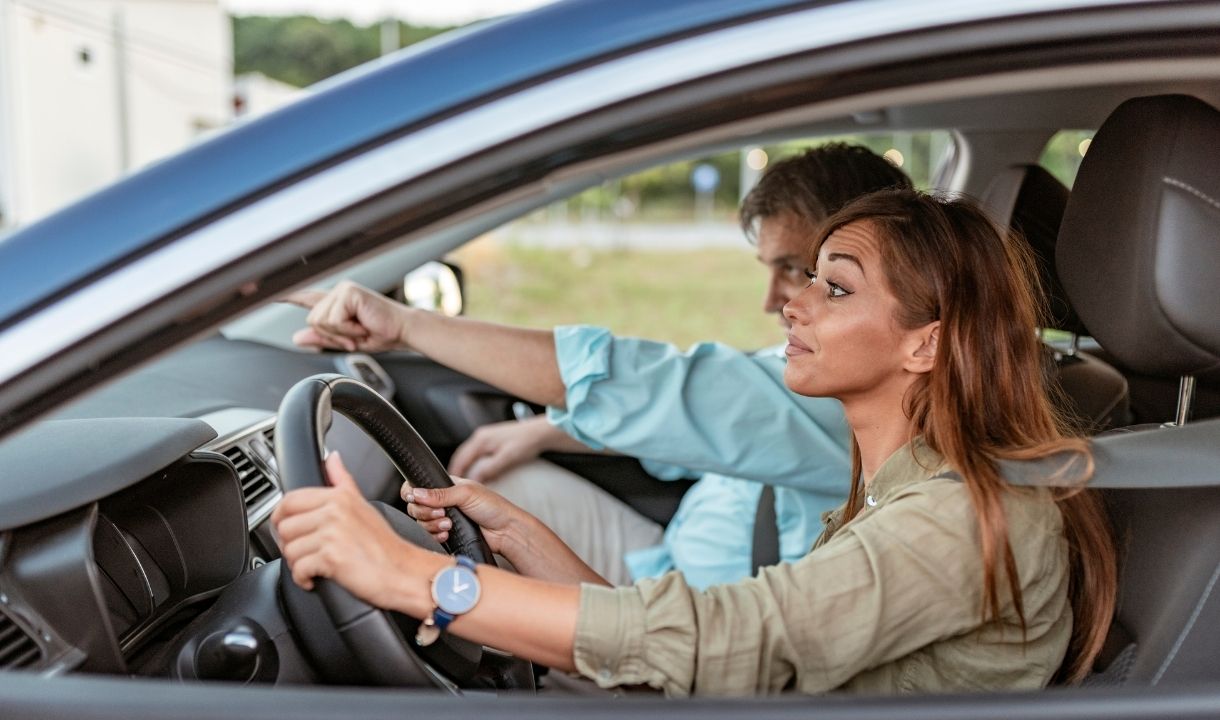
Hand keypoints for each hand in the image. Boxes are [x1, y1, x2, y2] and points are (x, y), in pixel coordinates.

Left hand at [273, 453, 428, 612]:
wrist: (404, 572)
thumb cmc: (384, 545)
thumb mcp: (363, 504)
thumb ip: (342, 480)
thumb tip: (332, 457)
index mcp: (338, 497)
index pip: (290, 500)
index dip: (281, 518)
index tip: (285, 529)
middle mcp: (334, 512)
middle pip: (285, 527)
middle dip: (289, 545)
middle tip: (304, 552)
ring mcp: (332, 534)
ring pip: (289, 550)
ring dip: (297, 564)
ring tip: (313, 565)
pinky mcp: (331, 558)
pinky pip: (298, 569)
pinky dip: (303, 579)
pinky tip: (314, 578)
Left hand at [284, 280, 414, 352]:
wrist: (403, 332)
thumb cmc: (380, 333)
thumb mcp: (345, 341)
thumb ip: (321, 338)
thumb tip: (297, 338)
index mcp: (335, 303)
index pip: (305, 297)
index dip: (285, 295)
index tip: (261, 290)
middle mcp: (337, 293)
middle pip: (312, 320)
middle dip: (332, 335)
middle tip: (355, 337)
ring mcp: (343, 290)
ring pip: (321, 321)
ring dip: (341, 334)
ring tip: (360, 330)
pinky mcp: (349, 293)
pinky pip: (334, 320)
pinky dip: (348, 330)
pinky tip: (362, 325)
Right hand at [403, 479, 529, 557]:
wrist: (505, 532)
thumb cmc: (493, 507)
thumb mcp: (466, 493)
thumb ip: (440, 493)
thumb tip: (417, 493)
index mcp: (445, 486)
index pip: (417, 486)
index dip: (412, 493)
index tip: (417, 499)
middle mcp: (441, 501)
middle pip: (415, 507)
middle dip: (425, 512)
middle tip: (442, 513)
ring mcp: (442, 518)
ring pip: (421, 522)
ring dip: (432, 525)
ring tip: (449, 525)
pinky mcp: (446, 533)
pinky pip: (429, 536)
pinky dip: (435, 536)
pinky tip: (447, 534)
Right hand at [448, 417, 557, 480]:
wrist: (541, 433)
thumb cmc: (526, 443)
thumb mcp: (506, 458)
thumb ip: (489, 468)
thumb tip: (473, 479)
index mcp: (480, 440)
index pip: (460, 459)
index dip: (453, 473)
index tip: (450, 486)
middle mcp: (480, 437)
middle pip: (461, 457)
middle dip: (456, 471)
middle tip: (453, 486)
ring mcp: (485, 438)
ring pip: (468, 456)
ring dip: (464, 468)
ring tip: (463, 482)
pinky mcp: (492, 441)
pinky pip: (476, 455)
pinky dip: (473, 465)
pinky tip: (476, 474)